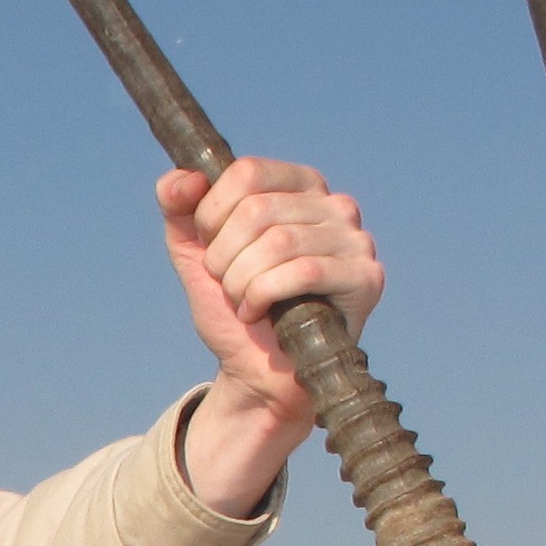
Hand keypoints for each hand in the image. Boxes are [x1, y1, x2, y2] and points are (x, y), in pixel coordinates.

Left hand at [158, 157, 381, 519]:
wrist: (254, 373)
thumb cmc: (234, 308)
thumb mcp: (195, 252)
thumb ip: (179, 206)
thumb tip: (183, 180)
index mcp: (299, 186)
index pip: (247, 173)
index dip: (212, 215)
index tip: (211, 249)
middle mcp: (335, 205)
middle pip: (258, 209)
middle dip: (224, 257)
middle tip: (228, 285)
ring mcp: (356, 241)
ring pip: (278, 241)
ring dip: (242, 281)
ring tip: (243, 302)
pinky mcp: (366, 278)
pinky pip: (305, 270)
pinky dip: (264, 295)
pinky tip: (258, 312)